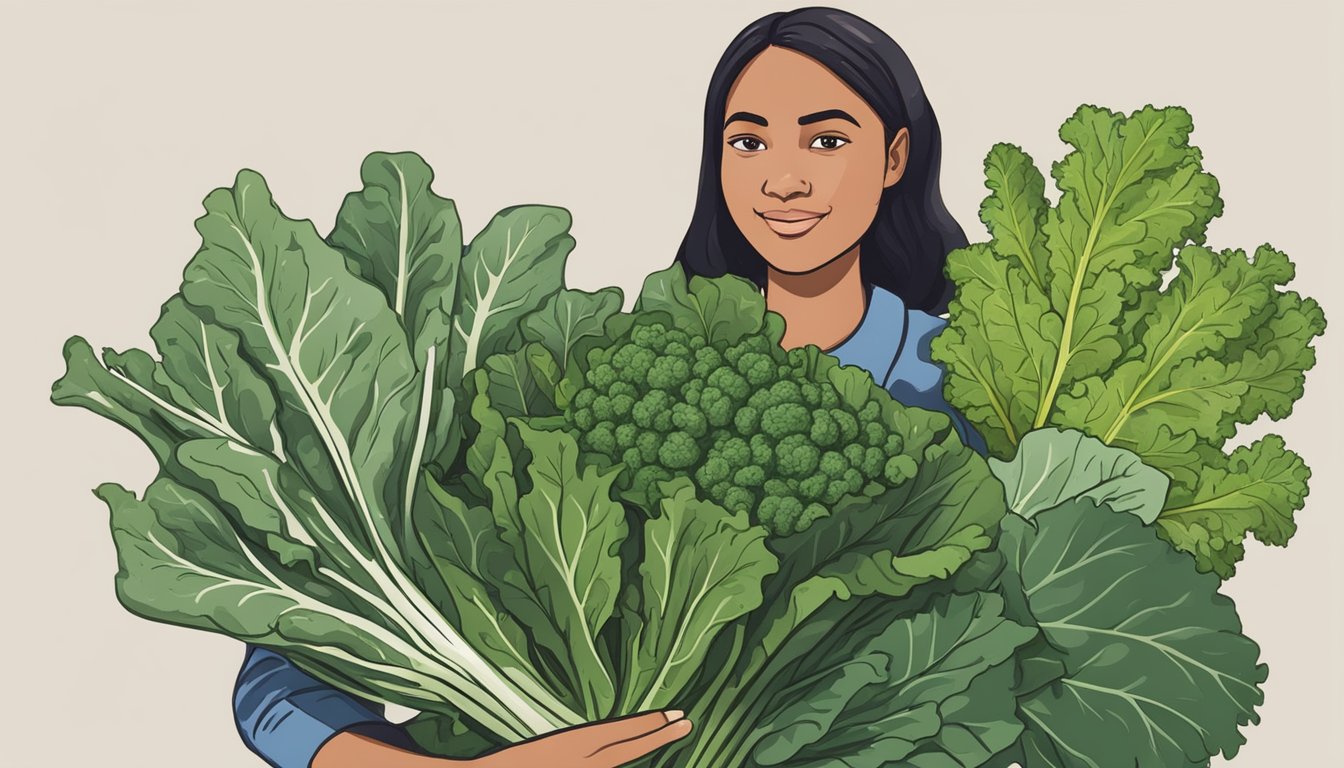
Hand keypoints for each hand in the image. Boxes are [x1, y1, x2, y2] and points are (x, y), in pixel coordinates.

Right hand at [472, 710, 692, 767]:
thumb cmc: (509, 762)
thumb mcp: (545, 746)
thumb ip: (577, 744)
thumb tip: (601, 738)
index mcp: (569, 745)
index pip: (618, 732)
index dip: (649, 724)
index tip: (676, 715)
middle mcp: (580, 761)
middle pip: (627, 749)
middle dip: (659, 736)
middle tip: (687, 723)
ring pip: (617, 765)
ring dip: (641, 753)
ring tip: (668, 735)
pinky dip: (616, 765)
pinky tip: (628, 757)